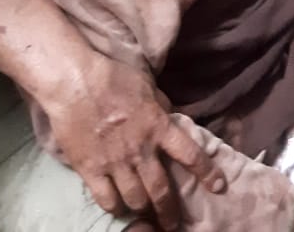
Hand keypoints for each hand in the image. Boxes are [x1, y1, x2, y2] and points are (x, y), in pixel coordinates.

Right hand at [43, 54, 225, 226]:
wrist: (75, 80)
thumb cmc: (113, 77)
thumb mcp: (148, 87)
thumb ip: (161, 108)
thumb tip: (171, 119)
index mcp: (159, 127)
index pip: (191, 155)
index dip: (207, 173)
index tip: (219, 186)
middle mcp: (141, 150)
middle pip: (161, 191)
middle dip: (169, 212)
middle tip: (172, 223)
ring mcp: (115, 163)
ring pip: (135, 200)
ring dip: (142, 209)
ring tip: (144, 211)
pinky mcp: (90, 169)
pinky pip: (106, 200)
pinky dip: (115, 207)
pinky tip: (118, 206)